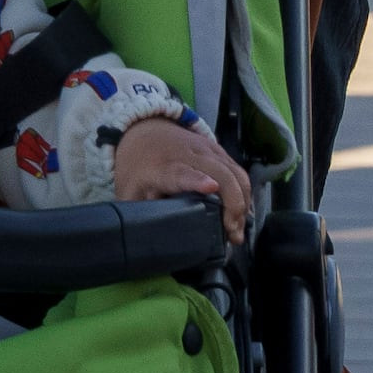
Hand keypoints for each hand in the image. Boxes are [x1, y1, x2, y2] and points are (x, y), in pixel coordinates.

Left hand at [110, 117, 249, 243]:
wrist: (143, 131)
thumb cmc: (137, 167)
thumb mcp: (129, 192)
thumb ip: (137, 215)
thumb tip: (145, 241)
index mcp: (163, 167)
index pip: (182, 173)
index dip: (196, 180)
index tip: (210, 187)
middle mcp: (189, 154)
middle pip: (220, 173)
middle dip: (233, 204)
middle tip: (233, 234)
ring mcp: (207, 149)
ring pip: (235, 172)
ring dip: (242, 202)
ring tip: (237, 230)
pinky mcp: (218, 150)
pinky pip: (238, 170)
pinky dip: (244, 193)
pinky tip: (241, 214)